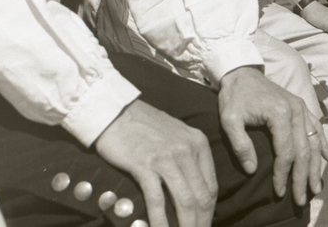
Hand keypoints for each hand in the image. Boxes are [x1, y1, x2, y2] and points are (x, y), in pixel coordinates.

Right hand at [94, 99, 217, 226]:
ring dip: (186, 226)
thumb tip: (195, 192)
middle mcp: (186, 150)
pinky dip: (161, 222)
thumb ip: (188, 160)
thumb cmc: (145, 128)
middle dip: (200, 223)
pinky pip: (157, 200)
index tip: (203, 226)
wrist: (116, 113)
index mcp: (197, 143)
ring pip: (185, 201)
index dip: (209, 213)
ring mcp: (166, 157)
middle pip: (201, 197)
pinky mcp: (145, 165)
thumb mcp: (176, 137)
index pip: (211, 186)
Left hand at [217, 66, 327, 206]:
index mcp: (279, 114)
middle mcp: (295, 110)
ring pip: (314, 141)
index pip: (286, 152)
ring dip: (316, 166)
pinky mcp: (301, 106)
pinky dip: (323, 144)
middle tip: (300, 199)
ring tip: (316, 188)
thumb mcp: (230, 120)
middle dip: (303, 177)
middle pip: (303, 150)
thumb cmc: (235, 97)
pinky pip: (316, 126)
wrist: (242, 72)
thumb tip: (252, 170)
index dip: (283, 175)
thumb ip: (240, 145)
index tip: (279, 192)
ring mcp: (301, 107)